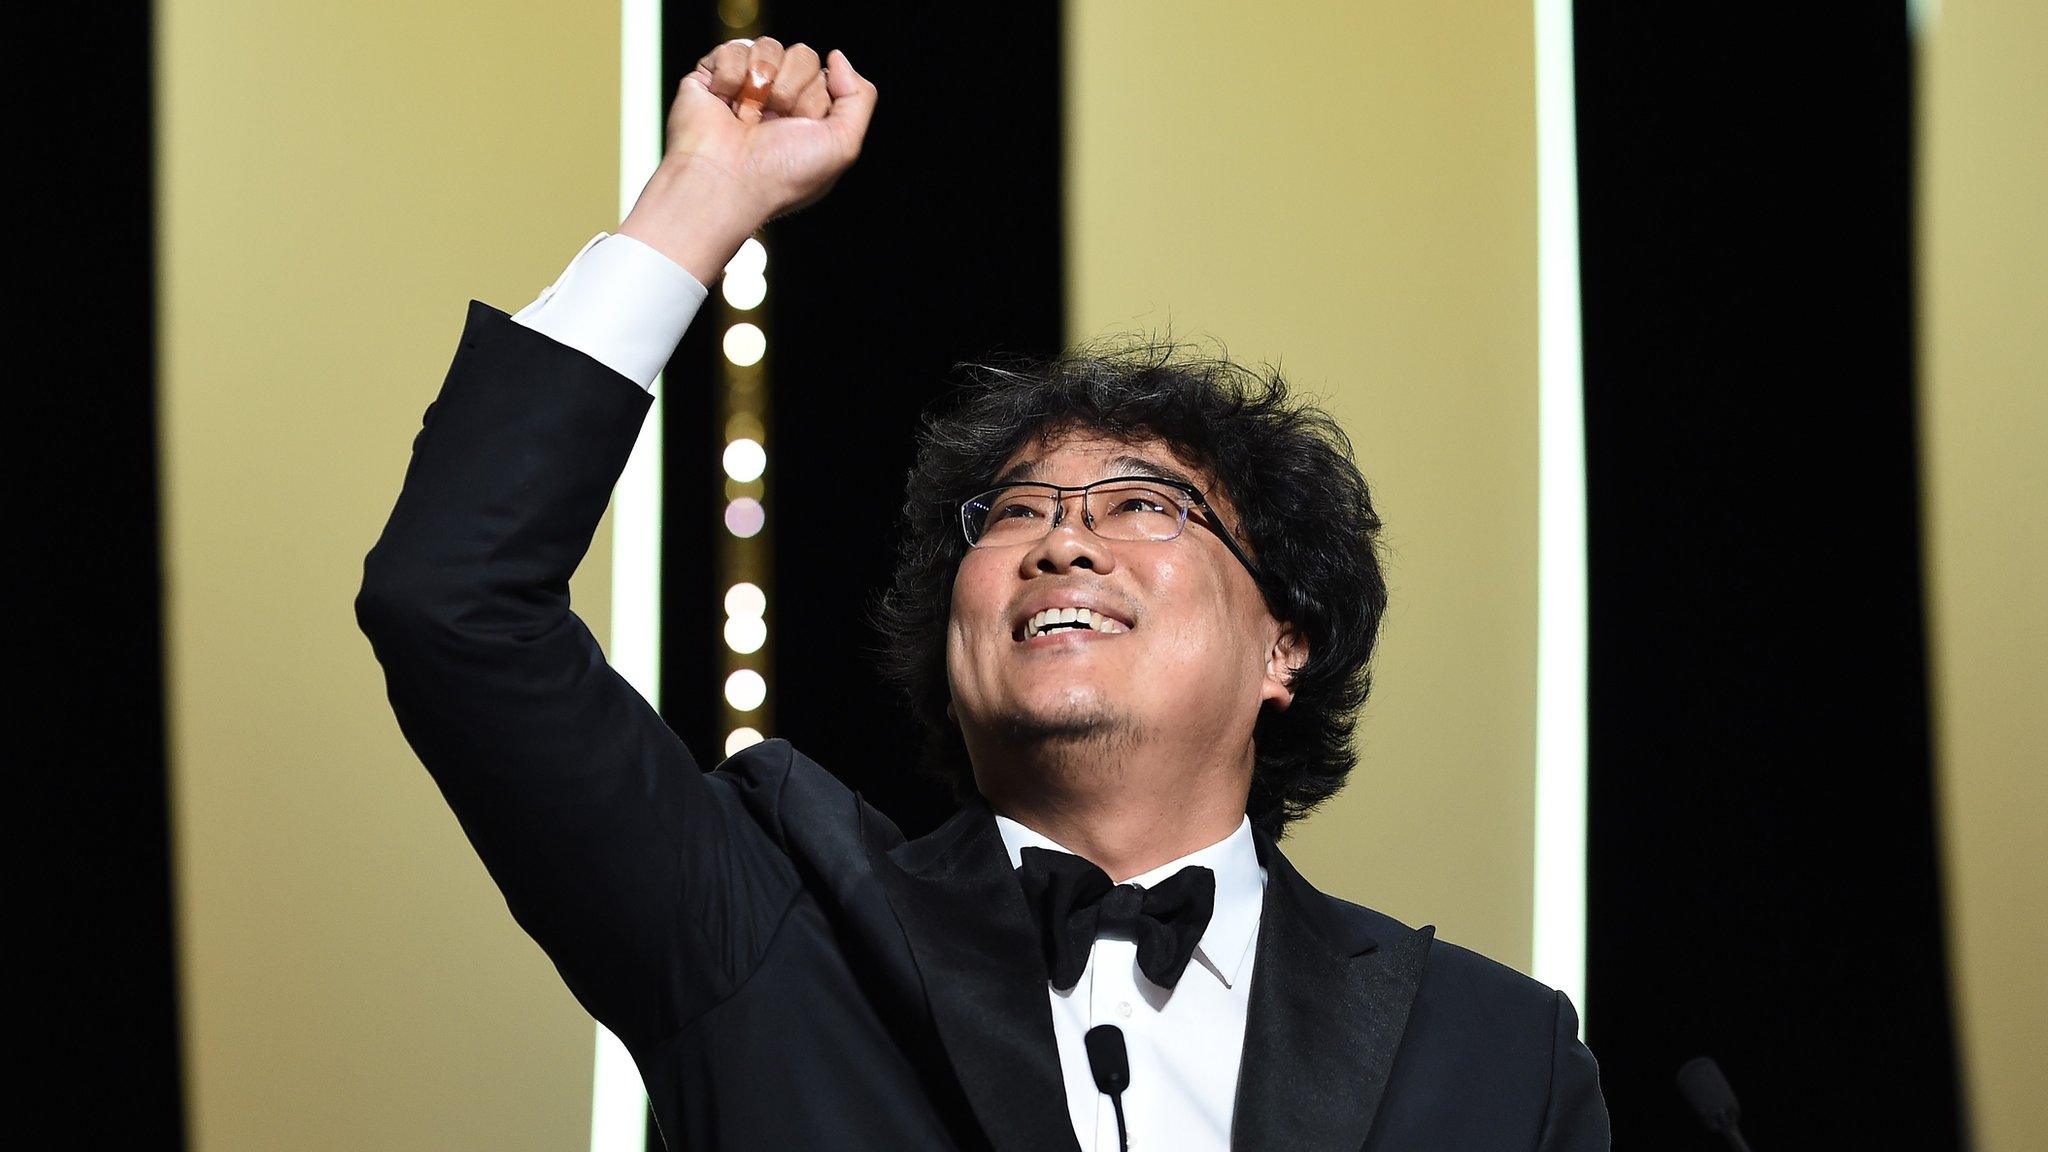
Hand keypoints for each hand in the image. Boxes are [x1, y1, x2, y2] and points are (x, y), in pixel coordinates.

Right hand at [619, 38, 877, 282]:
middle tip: (772, 124)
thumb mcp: (843, 144)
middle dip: (792, 89)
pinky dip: (731, 78)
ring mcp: (744, 86)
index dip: (816, 100)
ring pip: (770, 46)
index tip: (800, 130)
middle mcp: (778, 100)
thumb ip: (860, 97)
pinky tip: (724, 105)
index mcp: (808, 117)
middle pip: (803, 55)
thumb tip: (837, 57)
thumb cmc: (783, 174)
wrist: (725, 182)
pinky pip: (734, 47)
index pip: (827, 76)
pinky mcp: (712, 76)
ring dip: (762, 84)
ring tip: (747, 118)